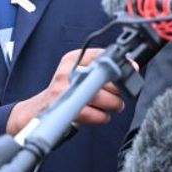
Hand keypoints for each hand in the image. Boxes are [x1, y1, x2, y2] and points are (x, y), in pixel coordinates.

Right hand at [6, 48, 124, 134]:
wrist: (38, 110)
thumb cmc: (65, 91)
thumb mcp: (79, 71)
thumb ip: (102, 66)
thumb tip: (133, 64)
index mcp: (72, 59)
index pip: (101, 55)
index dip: (119, 64)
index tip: (131, 70)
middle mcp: (66, 71)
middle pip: (104, 77)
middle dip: (118, 89)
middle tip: (119, 95)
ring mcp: (63, 90)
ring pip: (100, 96)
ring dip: (113, 104)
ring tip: (114, 106)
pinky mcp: (63, 108)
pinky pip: (92, 113)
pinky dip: (102, 117)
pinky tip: (103, 115)